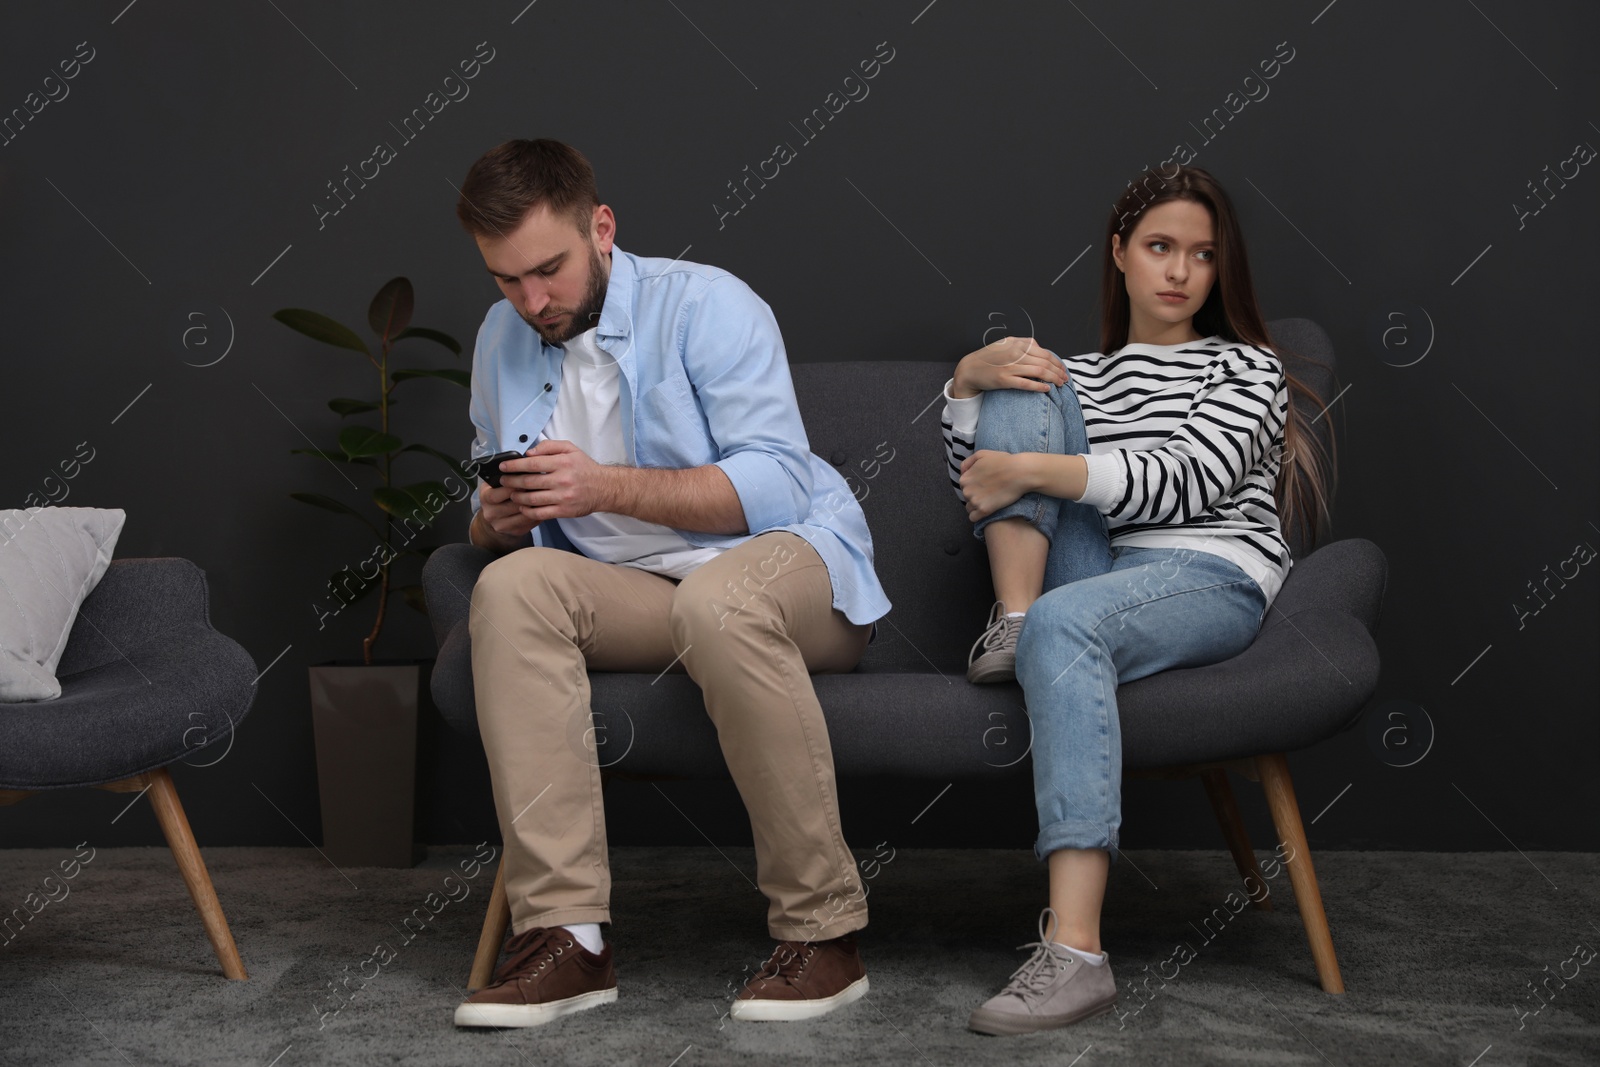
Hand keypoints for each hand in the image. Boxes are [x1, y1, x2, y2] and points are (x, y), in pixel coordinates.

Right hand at [476, 457, 540, 541]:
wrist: (496, 516)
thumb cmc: (500, 493)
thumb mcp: (497, 482)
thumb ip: (507, 475)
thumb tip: (525, 463)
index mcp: (485, 496)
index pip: (500, 492)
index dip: (515, 485)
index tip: (528, 477)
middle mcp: (490, 512)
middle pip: (513, 504)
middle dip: (528, 495)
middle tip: (541, 487)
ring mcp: (501, 524)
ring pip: (523, 514)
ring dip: (535, 504)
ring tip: (545, 495)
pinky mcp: (514, 532)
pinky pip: (530, 522)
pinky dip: (538, 513)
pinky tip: (544, 505)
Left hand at [499, 439, 614, 519]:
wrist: (604, 488)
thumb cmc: (584, 468)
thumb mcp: (570, 449)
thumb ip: (549, 446)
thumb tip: (529, 453)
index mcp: (563, 463)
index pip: (532, 464)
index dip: (514, 466)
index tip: (503, 467)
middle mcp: (562, 480)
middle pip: (529, 482)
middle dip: (512, 482)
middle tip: (503, 481)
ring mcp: (563, 497)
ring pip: (532, 498)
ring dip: (517, 497)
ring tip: (512, 494)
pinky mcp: (564, 511)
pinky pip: (540, 513)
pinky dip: (527, 511)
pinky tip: (522, 507)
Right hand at [952, 336, 1068, 397]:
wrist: (970, 369)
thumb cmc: (990, 358)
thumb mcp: (1006, 344)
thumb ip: (1023, 345)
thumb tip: (1041, 350)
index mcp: (1017, 343)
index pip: (1044, 353)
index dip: (1056, 362)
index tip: (1062, 370)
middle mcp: (1015, 353)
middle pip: (1045, 362)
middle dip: (1058, 371)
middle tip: (1065, 379)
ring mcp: (1009, 366)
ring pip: (1039, 372)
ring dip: (1053, 379)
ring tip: (1060, 384)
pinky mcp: (1004, 380)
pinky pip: (1027, 383)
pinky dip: (1039, 386)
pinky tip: (1047, 389)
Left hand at [959, 450, 1034, 521]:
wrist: (1020, 472)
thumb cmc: (1003, 461)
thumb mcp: (982, 454)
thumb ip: (968, 463)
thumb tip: (962, 472)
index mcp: (965, 478)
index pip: (964, 486)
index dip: (974, 485)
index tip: (985, 484)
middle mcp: (966, 490)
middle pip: (967, 497)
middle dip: (975, 495)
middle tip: (990, 492)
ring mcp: (975, 501)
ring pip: (970, 508)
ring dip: (977, 506)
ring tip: (990, 501)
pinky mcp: (984, 510)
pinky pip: (974, 517)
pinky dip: (978, 516)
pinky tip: (987, 510)